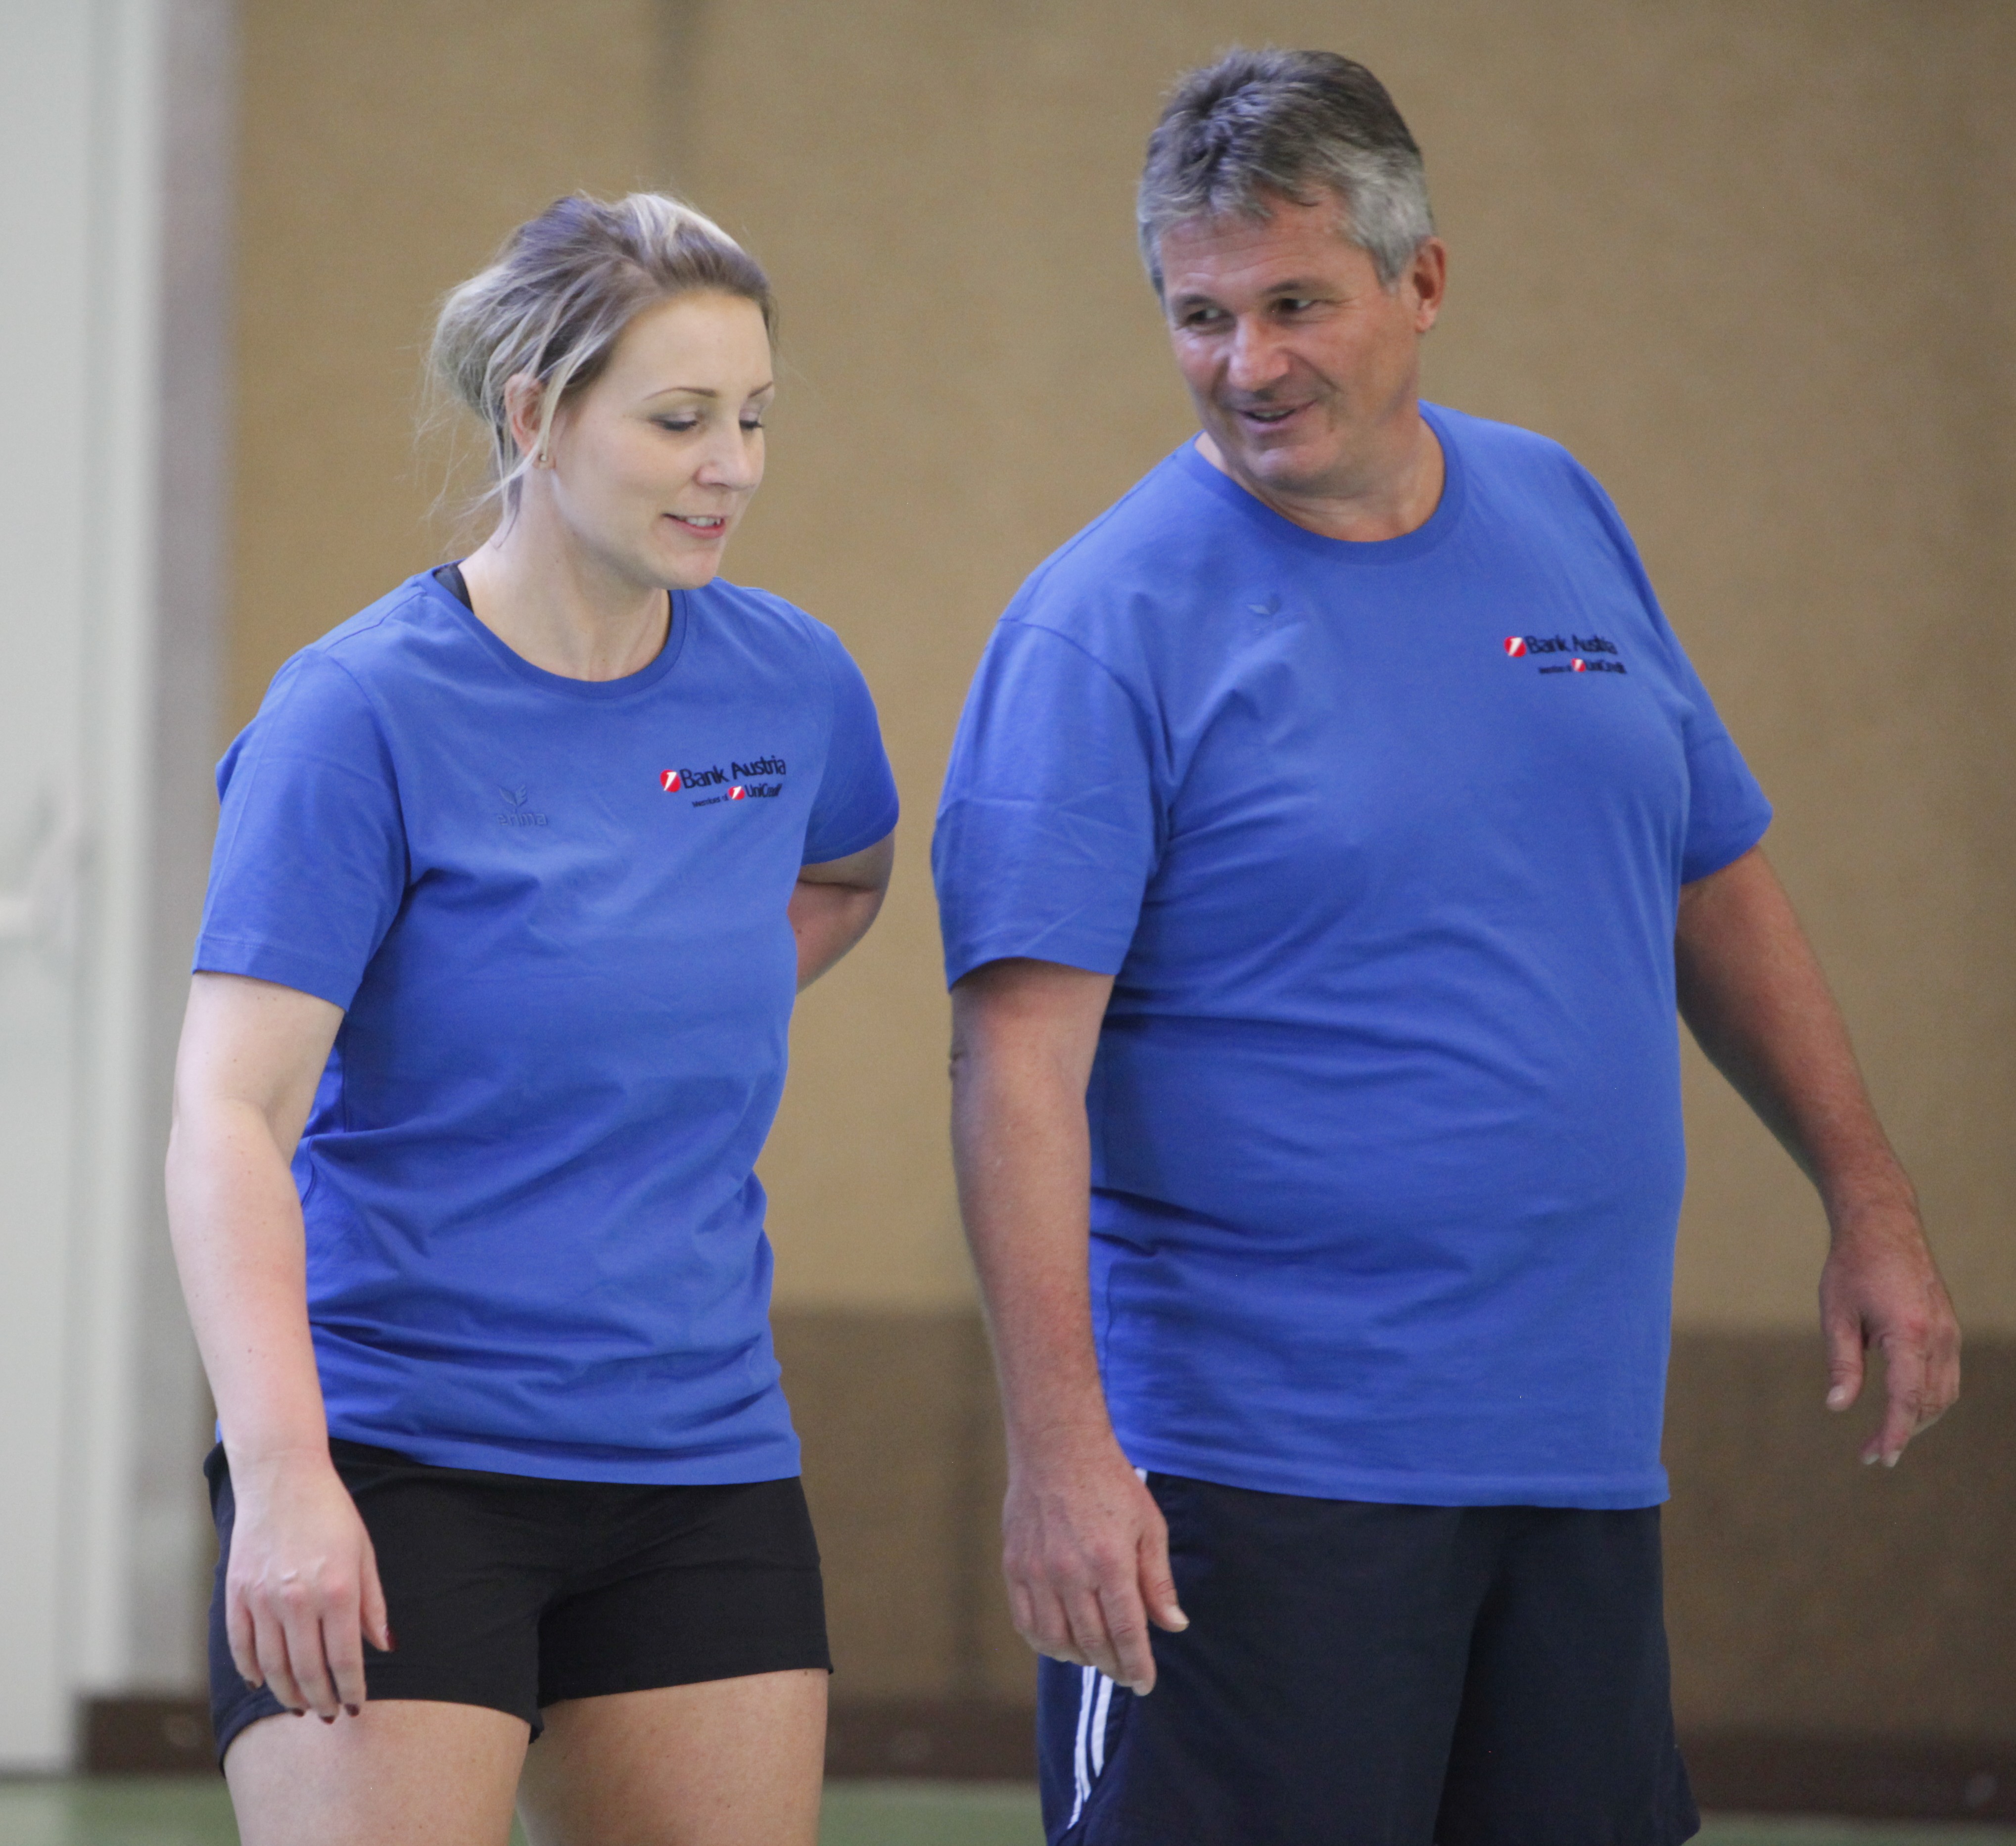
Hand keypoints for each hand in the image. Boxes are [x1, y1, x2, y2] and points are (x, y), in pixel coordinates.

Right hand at [224, 1449, 390, 1719]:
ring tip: (300, 1705)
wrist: (282, 1477)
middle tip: (327, 1714)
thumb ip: (373, 1604)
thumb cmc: (332, 1513)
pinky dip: (251, 1671)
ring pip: (273, 1667)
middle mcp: (299, 1600)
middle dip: (320, 1699)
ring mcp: (263, 1599)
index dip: (351, 1689)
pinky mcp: (237, 1594)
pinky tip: (263, 1683)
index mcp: (338, 1590)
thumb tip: (383, 1647)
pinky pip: (242, 1647)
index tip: (355, 1707)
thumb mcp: (364, 1553)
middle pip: (307, 1671)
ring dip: (287, 1694)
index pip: (345, 1659)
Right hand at [1002, 1434, 1187, 1694]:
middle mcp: (1071, 1572)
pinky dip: (1044, 1642)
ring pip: (1056, 1641)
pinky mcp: (1015, 1566)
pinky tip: (1060, 1641)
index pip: (1127, 1633)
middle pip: (1093, 1643)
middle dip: (1113, 1665)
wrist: (1057, 1448)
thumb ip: (1158, 1581)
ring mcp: (1038, 1571)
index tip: (1145, 1684)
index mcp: (1110, 1562)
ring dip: (1079, 1658)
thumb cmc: (1110, 1484)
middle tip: (1124, 1672)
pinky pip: (1026, 1623)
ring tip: (1095, 1656)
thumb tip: (1174, 1625)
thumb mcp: (1148, 1527)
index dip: (1137, 1666)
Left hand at [1819, 1205, 1959, 1465]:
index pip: (1908, 1398)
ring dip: (1918, 1420)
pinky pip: (1946, 1377)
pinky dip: (1928, 1399)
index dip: (1895, 1433)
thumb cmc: (1852, 1266)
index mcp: (1909, 1332)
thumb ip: (1842, 1364)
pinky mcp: (1950, 1330)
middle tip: (1873, 1454)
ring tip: (1885, 1438)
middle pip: (1929, 1402)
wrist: (1883, 1226)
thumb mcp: (1836, 1314)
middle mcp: (1939, 1336)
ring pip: (1943, 1394)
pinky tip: (1904, 1408)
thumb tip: (1837, 1407)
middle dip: (1903, 1432)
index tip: (1881, 1459)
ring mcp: (1950, 1333)